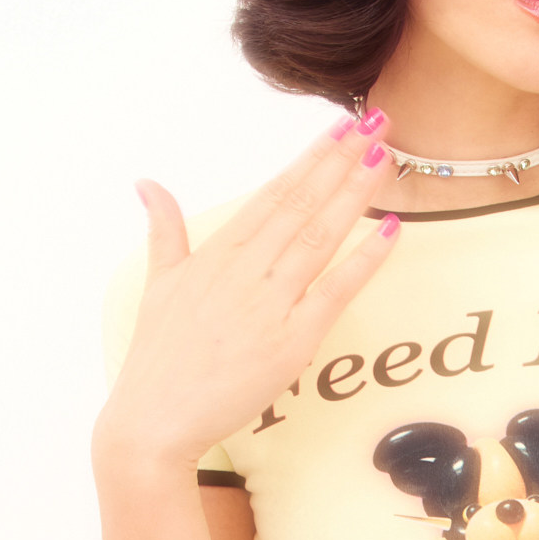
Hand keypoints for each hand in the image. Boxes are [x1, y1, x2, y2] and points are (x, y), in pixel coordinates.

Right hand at [94, 110, 401, 471]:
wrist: (155, 417)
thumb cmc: (159, 356)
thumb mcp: (157, 282)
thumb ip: (162, 229)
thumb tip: (147, 184)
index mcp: (218, 252)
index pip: (274, 193)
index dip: (311, 157)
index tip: (339, 127)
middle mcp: (246, 270)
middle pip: (302, 203)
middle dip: (341, 159)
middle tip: (376, 121)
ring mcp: (270, 304)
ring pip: (320, 236)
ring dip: (356, 193)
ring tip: (384, 156)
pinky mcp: (291, 342)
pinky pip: (337, 292)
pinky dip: (365, 260)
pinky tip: (391, 229)